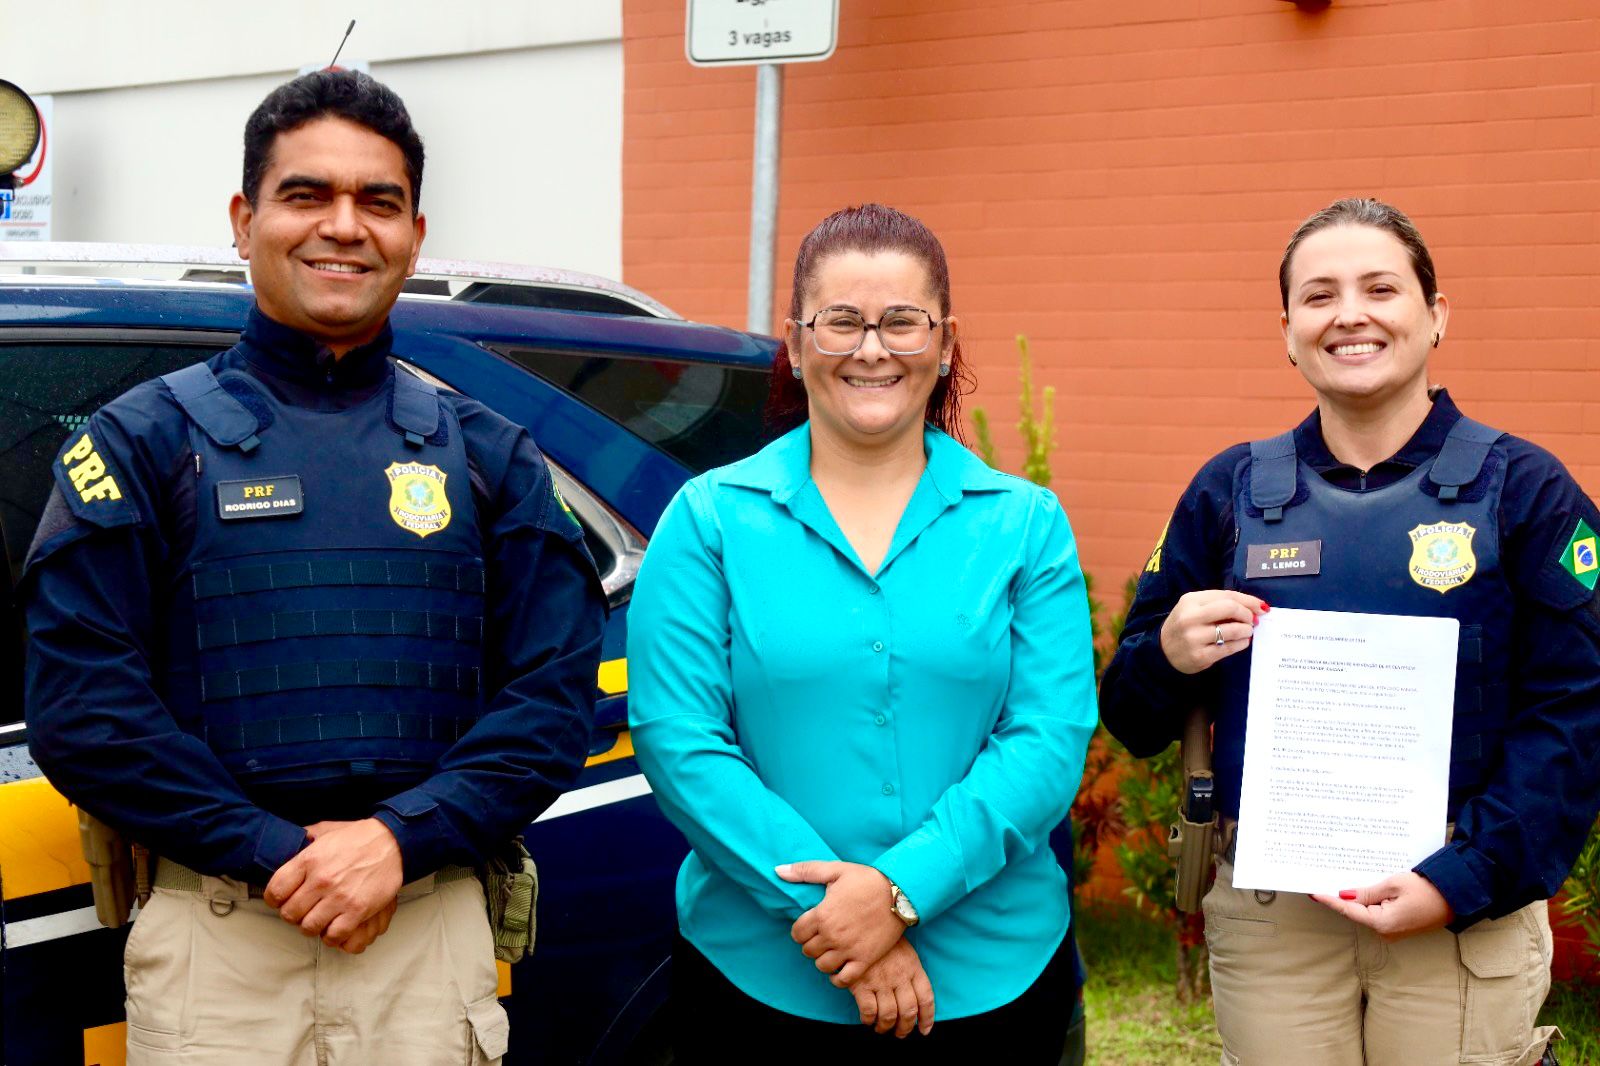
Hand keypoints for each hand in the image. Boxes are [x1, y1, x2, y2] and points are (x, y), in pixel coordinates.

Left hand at [264, 818, 403, 944]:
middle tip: (303, 910)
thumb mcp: (326, 830)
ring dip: (312, 926)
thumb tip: (289, 840)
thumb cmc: (358, 837)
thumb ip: (304, 837)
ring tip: (319, 918)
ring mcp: (340, 897)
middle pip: (290, 913)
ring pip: (309, 927)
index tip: (282, 900)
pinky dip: (332, 935)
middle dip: (294, 914)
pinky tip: (334, 925)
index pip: (275, 890)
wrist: (392, 842)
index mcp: (309, 859)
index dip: (275, 899)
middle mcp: (321, 880)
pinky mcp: (358, 910)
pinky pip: (334, 935)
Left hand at [777, 860, 904, 986]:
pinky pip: (843, 979)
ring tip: (830, 950)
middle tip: (820, 937)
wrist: (900, 892)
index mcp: (822, 914)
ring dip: (823, 959)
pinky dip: (837, 978)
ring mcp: (848, 949)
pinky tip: (839, 969)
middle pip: (808, 951)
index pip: (797, 933)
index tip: (808, 926)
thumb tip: (778, 870)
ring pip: (822, 966)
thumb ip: (804, 871)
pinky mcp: (864, 960)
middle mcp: (832, 935)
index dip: (800, 930)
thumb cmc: (867, 879)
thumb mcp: (835, 870)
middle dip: (811, 944)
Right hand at [849, 938, 934, 1037]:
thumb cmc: (883, 938)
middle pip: (908, 1012)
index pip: (926, 999)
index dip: (927, 1018)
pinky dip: (868, 1019)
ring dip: (885, 1027)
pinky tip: (867, 1018)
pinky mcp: (861, 983)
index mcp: (913, 968)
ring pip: (889, 1015)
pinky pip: (868, 1011)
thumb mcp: (904, 950)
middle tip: (900, 1033)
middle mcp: (900, 977)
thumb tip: (914, 993)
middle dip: (905, 1028)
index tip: (924, 1029)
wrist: (860, 922)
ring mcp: (881, 981)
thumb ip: (911, 970)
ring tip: (882, 1028)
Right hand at [1159, 590, 1268, 673]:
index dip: (1249, 600)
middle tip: (1253, 620)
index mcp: (1190, 600)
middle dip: (1248, 614)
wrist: (1163, 650)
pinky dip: (1241, 643)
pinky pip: (1229, 647)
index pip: (1227, 595)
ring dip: (1246, 630)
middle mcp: (1190, 617)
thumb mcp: (1195, 608)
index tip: (1261, 607)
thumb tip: (1255, 607)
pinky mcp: (1200, 655)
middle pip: (1230, 608)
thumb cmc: (1185, 626)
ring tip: (1247, 632)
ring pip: (1232, 629)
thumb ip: (1219, 604)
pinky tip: (1242, 642)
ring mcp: (1194, 637)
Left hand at [1311, 872, 1453, 939]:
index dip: (1329, 900)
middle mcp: (1385, 932)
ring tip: (1339, 880)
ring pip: (1367, 912)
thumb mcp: (1392, 885)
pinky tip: (1362, 889)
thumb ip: (1366, 893)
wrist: (1456, 897)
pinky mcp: (1399, 926)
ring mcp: (1393, 931)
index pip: (1348, 910)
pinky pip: (1378, 912)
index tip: (1312, 892)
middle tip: (1323, 881)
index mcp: (1382, 923)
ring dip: (1356, 898)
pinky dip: (1370, 901)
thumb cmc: (1427, 889)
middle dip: (1342, 897)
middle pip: (1356, 912)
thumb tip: (1344, 896)